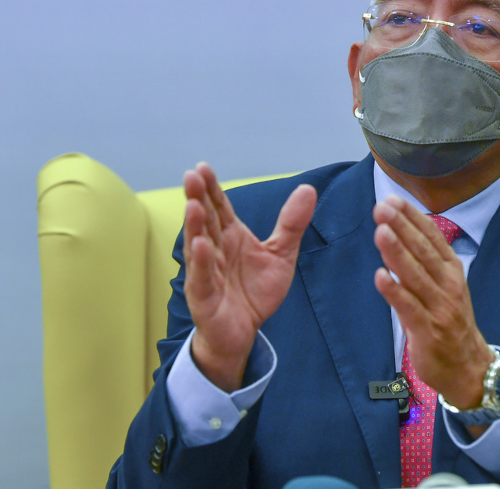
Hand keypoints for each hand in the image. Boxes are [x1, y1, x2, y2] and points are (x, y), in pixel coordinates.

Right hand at [183, 163, 316, 391]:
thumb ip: (291, 223)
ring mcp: (206, 272)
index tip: (203, 167)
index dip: (211, 188)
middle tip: (191, 176)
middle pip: (205, 220)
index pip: (219, 207)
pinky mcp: (204, 297)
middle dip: (197, 198)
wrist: (244, 332)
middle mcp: (214, 249)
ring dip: (194, 225)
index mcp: (230, 236)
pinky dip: (199, 262)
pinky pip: (201, 277)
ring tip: (192, 205)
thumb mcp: (280, 254)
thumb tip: (308, 188)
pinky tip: (199, 245)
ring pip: (198, 244)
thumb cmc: (255, 291)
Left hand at [372, 196, 494, 409]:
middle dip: (401, 227)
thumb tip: (400, 232)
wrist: (468, 366)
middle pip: (423, 251)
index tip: (393, 199)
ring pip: (416, 275)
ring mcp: (439, 307)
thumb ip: (426, 262)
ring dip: (397, 252)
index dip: (412, 218)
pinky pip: (408, 307)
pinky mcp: (427, 330)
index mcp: (452, 270)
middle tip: (381, 207)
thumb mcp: (446, 285)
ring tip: (380, 231)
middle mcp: (448, 284)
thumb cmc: (450, 321)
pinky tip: (380, 275)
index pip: (432, 237)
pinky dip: (394, 291)